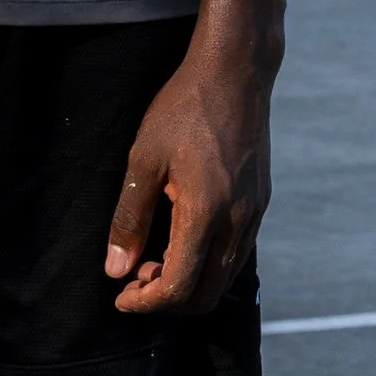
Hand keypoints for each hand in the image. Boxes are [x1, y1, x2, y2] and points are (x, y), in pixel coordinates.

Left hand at [103, 51, 271, 316]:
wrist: (236, 72)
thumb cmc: (184, 109)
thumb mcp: (144, 159)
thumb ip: (130, 218)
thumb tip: (116, 269)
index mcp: (206, 213)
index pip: (178, 286)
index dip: (146, 302)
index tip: (120, 295)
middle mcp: (238, 222)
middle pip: (206, 295)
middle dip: (167, 300)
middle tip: (134, 277)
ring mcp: (254, 214)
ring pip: (224, 278)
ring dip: (188, 282)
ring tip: (153, 258)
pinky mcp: (260, 203)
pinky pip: (235, 254)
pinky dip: (207, 263)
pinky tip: (180, 237)